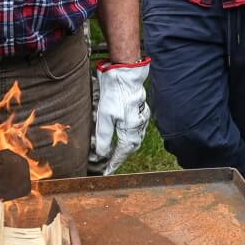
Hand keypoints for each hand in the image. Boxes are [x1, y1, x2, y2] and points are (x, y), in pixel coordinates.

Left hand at [90, 59, 150, 175]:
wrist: (126, 72)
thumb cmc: (116, 92)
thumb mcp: (105, 116)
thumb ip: (105, 137)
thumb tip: (102, 154)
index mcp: (131, 129)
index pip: (122, 152)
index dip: (114, 163)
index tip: (107, 172)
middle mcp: (139, 125)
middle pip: (131, 147)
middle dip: (121, 156)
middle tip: (111, 164)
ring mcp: (141, 116)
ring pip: (135, 138)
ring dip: (126, 147)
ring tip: (116, 153)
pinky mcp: (140, 109)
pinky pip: (136, 128)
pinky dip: (129, 135)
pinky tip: (124, 134)